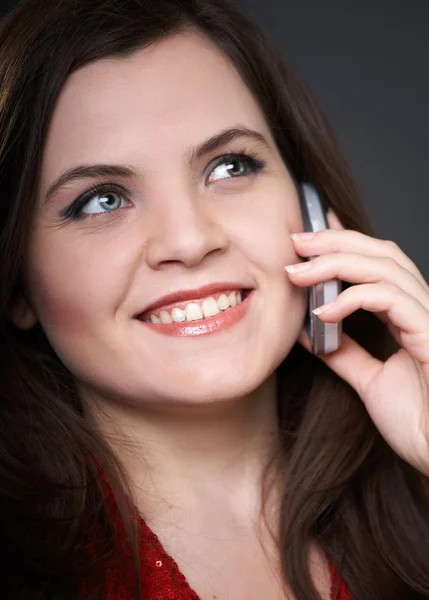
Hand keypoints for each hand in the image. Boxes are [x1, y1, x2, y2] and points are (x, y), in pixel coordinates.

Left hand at [285, 211, 428, 476]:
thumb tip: (308, 330)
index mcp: (409, 315)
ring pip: (384, 267)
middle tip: (296, 241)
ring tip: (298, 271)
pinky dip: (353, 297)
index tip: (307, 238)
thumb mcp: (369, 380)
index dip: (343, 243)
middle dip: (335, 241)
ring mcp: (428, 318)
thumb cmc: (419, 423)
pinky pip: (389, 299)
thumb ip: (343, 353)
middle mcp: (421, 309)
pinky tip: (323, 309)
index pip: (377, 264)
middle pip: (381, 253)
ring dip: (335, 262)